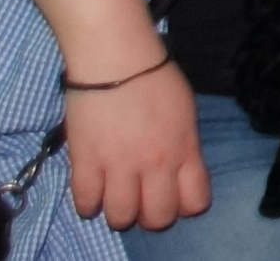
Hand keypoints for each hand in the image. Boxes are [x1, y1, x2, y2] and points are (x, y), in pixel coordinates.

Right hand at [62, 61, 209, 230]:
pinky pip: (86, 203)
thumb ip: (184, 147)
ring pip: (121, 218)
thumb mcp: (186, 113)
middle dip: (152, 216)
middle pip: (158, 218)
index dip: (186, 206)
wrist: (116, 60)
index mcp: (185, 150)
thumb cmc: (155, 78)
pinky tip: (93, 191)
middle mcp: (155, 164)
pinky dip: (89, 204)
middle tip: (143, 201)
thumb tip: (178, 169)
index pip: (195, 202)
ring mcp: (118, 166)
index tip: (175, 197)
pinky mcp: (85, 163)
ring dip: (119, 213)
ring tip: (116, 198)